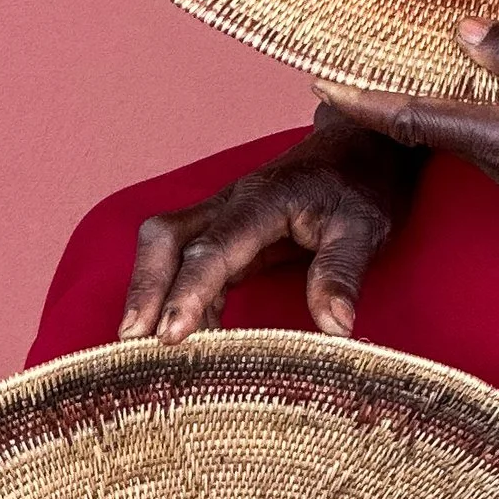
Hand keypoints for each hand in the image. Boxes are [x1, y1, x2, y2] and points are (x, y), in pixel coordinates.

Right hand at [117, 117, 423, 343]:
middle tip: (132, 343)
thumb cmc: (364, 186)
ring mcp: (225, 216)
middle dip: (144, 289)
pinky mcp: (228, 233)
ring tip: (146, 351)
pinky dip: (181, 298)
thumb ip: (342, 274)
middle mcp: (233, 203)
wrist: (364, 147)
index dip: (188, 292)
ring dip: (152, 295)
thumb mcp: (365, 229)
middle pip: (166, 239)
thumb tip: (335, 328)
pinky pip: (189, 264)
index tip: (170, 334)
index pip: (213, 248)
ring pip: (167, 248)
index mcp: (264, 199)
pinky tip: (190, 336)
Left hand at [320, 22, 498, 202]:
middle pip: (436, 131)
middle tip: (356, 61)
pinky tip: (478, 86)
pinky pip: (498, 142)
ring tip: (409, 65)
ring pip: (469, 136)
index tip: (321, 84)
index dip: (365, 102)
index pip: (417, 121)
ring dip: (439, 105)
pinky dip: (476, 115)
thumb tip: (460, 35)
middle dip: (395, 99)